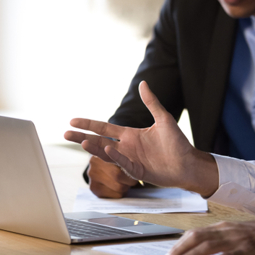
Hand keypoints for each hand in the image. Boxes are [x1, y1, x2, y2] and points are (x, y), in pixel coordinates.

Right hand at [64, 81, 218, 196]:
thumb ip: (151, 102)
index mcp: (130, 135)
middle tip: (65, 134)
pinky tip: (108, 149)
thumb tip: (143, 83)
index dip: (89, 124)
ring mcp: (130, 160)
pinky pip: (124, 164)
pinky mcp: (138, 172)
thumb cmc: (177, 143)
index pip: (104, 128)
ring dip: (95, 148)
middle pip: (99, 141)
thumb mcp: (163, 119)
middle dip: (82, 138)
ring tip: (82, 142)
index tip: (73, 120)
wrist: (188, 163)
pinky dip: (116, 157)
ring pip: (107, 153)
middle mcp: (127, 147)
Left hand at [163, 219, 254, 254]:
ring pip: (205, 246)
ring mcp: (237, 239)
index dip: (180, 243)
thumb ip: (224, 239)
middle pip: (196, 237)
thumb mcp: (241, 234)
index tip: (169, 254)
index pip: (196, 232)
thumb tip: (206, 249)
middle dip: (178, 249)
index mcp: (225, 226)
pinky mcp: (246, 250)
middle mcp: (228, 230)